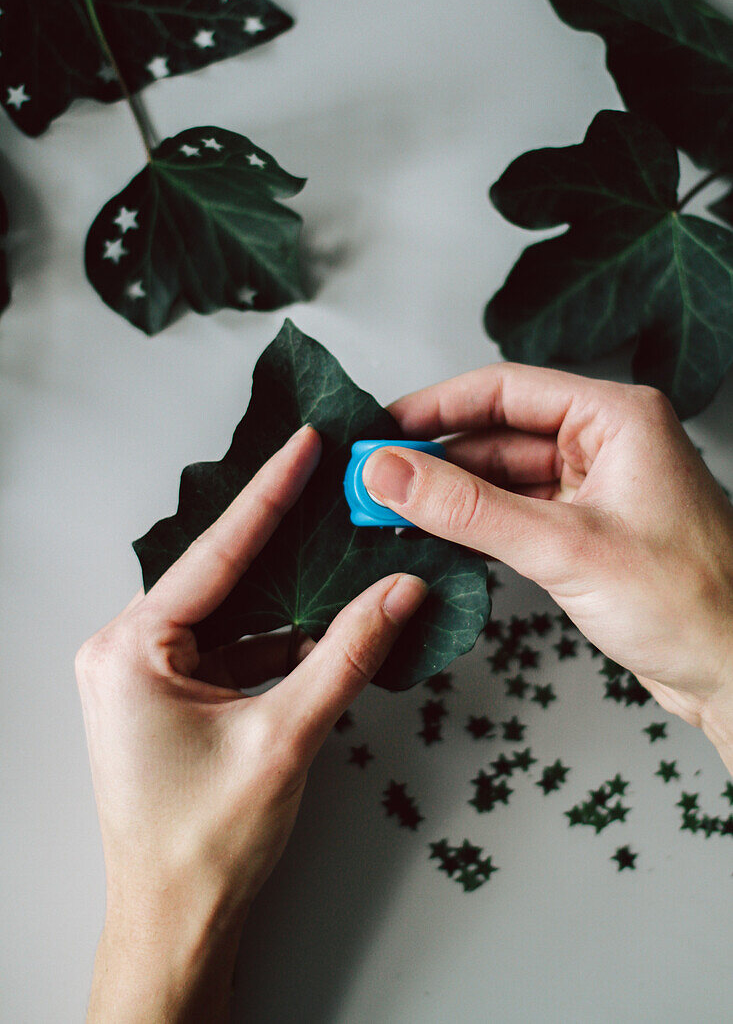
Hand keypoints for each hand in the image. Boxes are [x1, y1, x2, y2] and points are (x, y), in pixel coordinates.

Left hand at [76, 425, 425, 1023]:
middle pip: (219, 574)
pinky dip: (277, 634)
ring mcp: (146, 674)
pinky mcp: (170, 695)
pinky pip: (230, 644)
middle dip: (279, 535)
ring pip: (229, 609)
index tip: (305, 445)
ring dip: (285, 590)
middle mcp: (126, 651)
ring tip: (341, 544)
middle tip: (329, 481)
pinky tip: (326, 617)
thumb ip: (346, 655)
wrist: (178, 923)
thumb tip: (398, 593)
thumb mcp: (284, 737)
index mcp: (129, 649)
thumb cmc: (205, 844)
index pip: (214, 553)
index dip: (268, 495)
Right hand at [362, 365, 732, 772]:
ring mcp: (596, 490)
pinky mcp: (587, 534)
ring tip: (390, 511)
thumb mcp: (564, 547)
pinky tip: (435, 536)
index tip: (379, 428)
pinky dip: (475, 525)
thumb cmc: (690, 603)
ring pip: (503, 478)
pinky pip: (516, 515)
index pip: (505, 390)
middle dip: (434, 458)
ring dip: (450, 495)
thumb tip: (388, 474)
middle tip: (372, 480)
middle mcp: (605, 444)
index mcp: (615, 418)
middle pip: (498, 434)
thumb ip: (468, 509)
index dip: (435, 407)